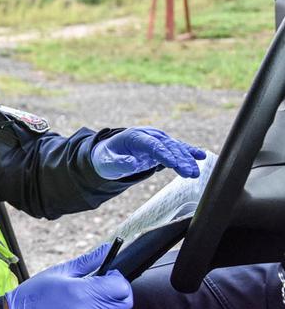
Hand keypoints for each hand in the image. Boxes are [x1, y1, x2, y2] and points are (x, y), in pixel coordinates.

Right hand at [4, 244, 132, 308]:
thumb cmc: (35, 296)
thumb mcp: (59, 272)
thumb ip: (88, 261)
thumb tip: (107, 250)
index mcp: (81, 292)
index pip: (121, 287)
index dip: (118, 279)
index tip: (109, 276)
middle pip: (124, 304)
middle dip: (116, 293)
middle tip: (101, 288)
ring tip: (90, 305)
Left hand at [91, 126, 206, 179]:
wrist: (109, 153)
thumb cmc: (107, 158)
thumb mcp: (107, 162)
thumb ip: (119, 163)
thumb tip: (132, 163)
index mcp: (134, 136)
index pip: (151, 144)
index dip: (163, 154)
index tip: (173, 164)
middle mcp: (148, 135)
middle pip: (166, 146)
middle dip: (179, 159)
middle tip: (189, 173)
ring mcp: (157, 140)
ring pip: (175, 148)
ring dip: (186, 159)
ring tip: (195, 173)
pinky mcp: (162, 147)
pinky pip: (177, 148)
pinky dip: (189, 152)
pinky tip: (201, 156)